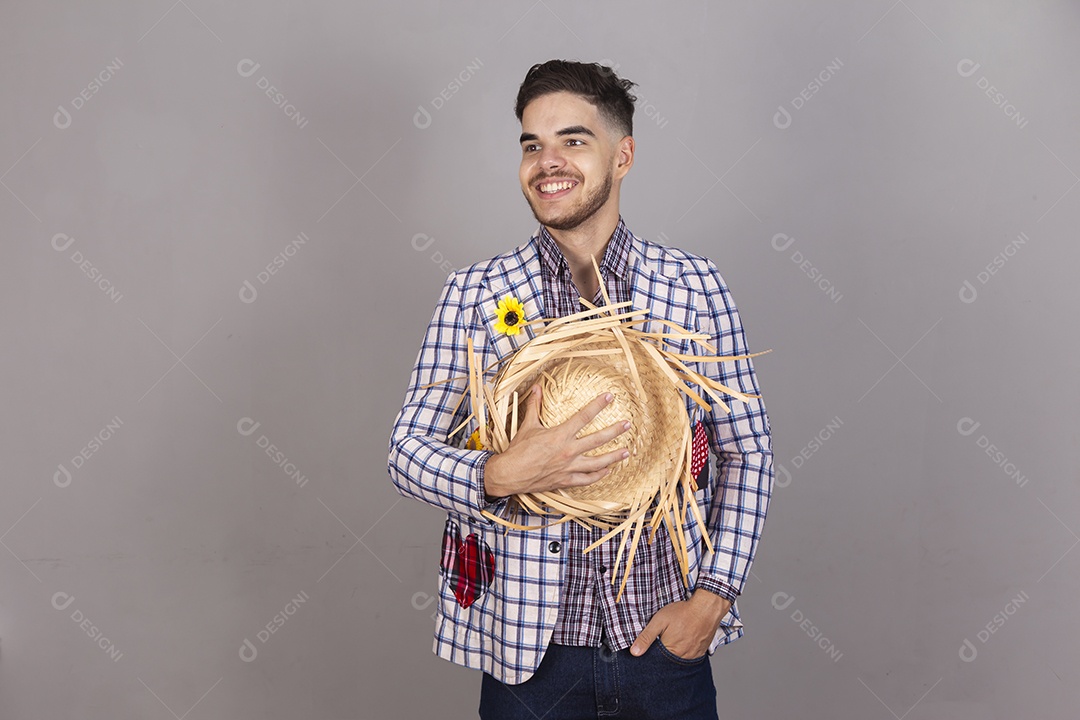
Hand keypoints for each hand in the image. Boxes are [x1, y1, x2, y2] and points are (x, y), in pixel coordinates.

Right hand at [483, 383, 631, 498]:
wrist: (509, 474)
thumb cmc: (518, 450)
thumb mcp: (527, 425)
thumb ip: (535, 405)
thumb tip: (537, 387)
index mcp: (559, 435)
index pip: (583, 416)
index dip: (598, 405)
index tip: (609, 397)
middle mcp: (568, 451)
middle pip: (598, 439)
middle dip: (615, 431)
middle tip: (628, 424)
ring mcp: (569, 467)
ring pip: (597, 462)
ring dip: (614, 457)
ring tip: (627, 451)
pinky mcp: (566, 480)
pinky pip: (587, 479)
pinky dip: (599, 475)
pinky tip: (608, 470)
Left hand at [629, 589, 731, 658]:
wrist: (706, 608)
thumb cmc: (683, 613)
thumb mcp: (660, 621)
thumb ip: (646, 637)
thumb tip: (634, 652)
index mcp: (670, 651)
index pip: (655, 661)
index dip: (651, 655)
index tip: (650, 648)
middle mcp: (682, 657)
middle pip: (667, 662)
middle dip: (662, 655)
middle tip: (664, 640)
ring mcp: (692, 656)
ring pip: (678, 661)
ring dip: (673, 655)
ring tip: (673, 641)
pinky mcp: (700, 653)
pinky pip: (689, 658)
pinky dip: (684, 653)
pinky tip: (682, 643)